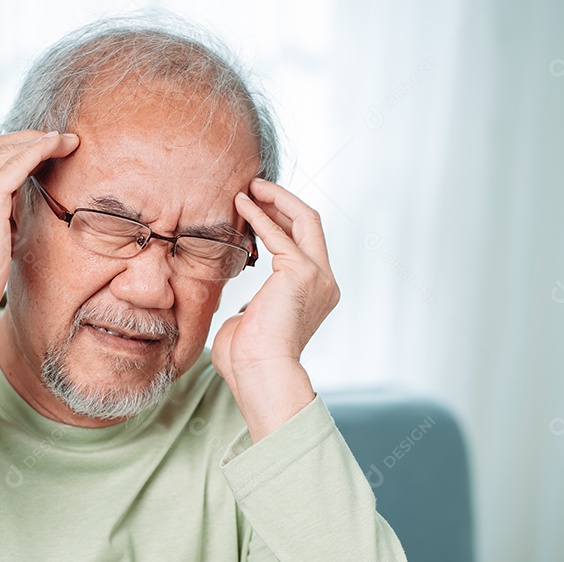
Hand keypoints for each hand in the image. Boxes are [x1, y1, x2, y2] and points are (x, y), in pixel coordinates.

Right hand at [0, 130, 78, 351]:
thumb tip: (11, 218)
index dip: (8, 151)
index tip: (34, 152)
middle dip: (25, 140)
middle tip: (56, 139)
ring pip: (4, 150)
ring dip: (38, 141)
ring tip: (66, 140)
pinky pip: (17, 163)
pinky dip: (39, 149)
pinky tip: (58, 144)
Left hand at [211, 178, 339, 439]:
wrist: (258, 373)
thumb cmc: (247, 359)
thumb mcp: (252, 323)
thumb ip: (252, 307)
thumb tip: (240, 307)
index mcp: (315, 294)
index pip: (304, 244)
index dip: (283, 221)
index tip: (258, 206)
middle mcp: (324, 282)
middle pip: (311, 225)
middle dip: (284, 201)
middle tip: (256, 186)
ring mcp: (316, 276)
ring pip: (304, 220)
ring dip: (276, 199)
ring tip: (250, 186)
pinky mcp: (301, 273)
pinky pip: (279, 234)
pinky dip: (259, 215)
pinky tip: (240, 203)